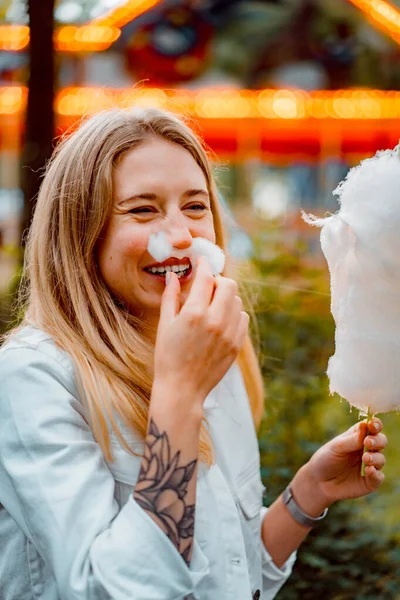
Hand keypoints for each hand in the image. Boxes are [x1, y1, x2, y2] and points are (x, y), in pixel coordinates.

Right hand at [153, 257, 248, 404]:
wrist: (182, 389)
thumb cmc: (167, 357)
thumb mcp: (165, 325)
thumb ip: (170, 297)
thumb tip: (174, 275)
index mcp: (194, 314)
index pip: (206, 278)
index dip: (204, 265)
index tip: (202, 262)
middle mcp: (215, 321)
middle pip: (228, 285)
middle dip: (217, 280)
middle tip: (207, 286)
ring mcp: (229, 333)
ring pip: (237, 300)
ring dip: (226, 297)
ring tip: (212, 305)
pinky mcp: (237, 344)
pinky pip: (243, 318)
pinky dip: (234, 313)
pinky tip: (220, 319)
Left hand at [292, 419, 386, 515]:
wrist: (319, 481)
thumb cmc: (326, 459)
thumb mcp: (336, 447)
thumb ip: (352, 440)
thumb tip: (366, 425)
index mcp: (359, 436)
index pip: (372, 427)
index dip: (375, 424)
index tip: (373, 425)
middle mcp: (367, 449)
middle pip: (381, 441)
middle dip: (378, 441)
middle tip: (368, 443)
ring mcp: (370, 465)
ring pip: (380, 459)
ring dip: (375, 457)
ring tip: (366, 458)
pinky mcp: (370, 481)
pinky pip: (378, 477)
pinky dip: (375, 474)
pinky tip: (369, 470)